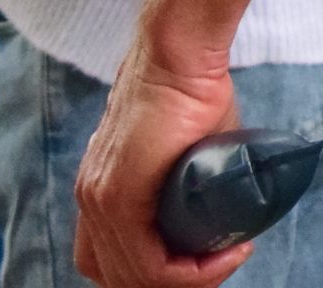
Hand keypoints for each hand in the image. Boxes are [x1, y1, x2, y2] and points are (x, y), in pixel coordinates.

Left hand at [71, 30, 251, 287]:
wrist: (179, 56)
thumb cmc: (191, 92)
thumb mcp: (189, 147)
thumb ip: (191, 177)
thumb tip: (223, 198)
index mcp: (101, 193)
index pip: (115, 261)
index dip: (164, 272)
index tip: (213, 254)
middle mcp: (90, 202)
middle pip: (125, 278)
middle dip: (183, 281)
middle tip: (227, 259)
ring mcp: (100, 201)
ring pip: (138, 278)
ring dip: (192, 278)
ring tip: (231, 256)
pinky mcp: (119, 198)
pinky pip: (149, 263)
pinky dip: (188, 272)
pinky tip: (221, 256)